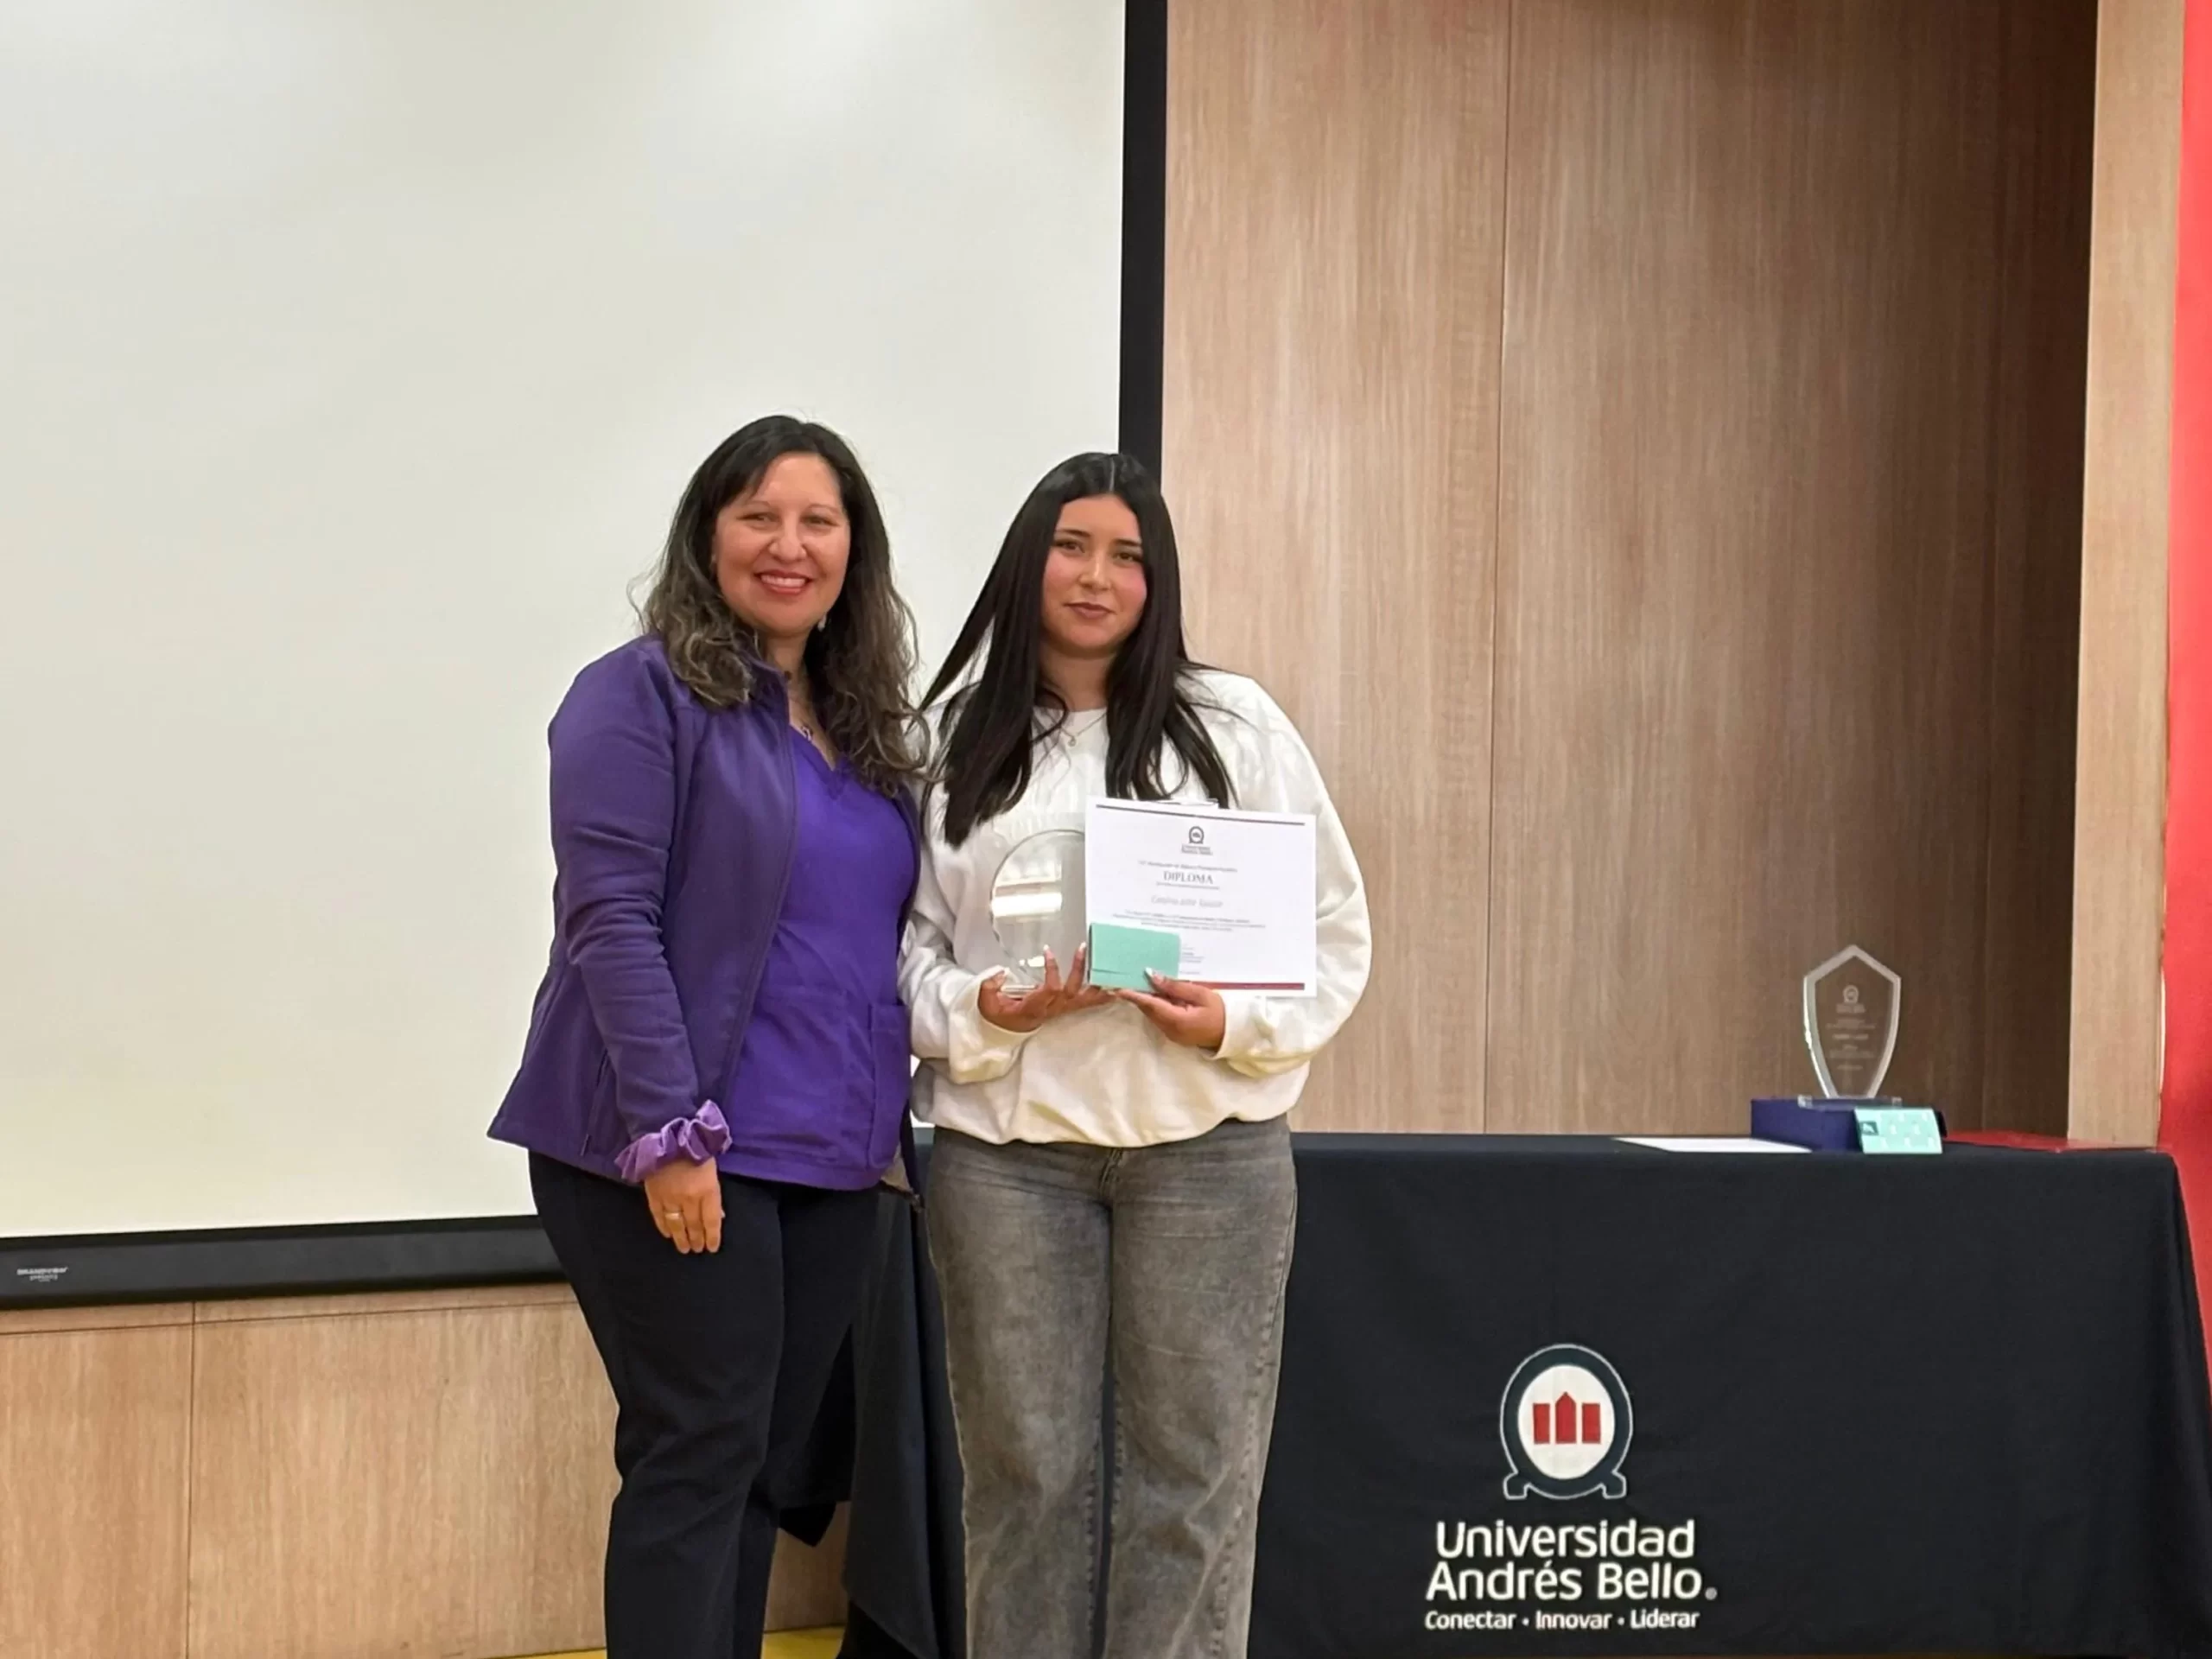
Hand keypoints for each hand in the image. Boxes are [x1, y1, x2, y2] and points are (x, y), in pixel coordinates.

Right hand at [643, 1157, 722, 1253]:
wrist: (667, 1133)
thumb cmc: (696, 1148)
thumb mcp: (713, 1170)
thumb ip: (714, 1195)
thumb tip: (718, 1216)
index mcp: (707, 1190)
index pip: (711, 1221)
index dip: (712, 1236)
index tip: (712, 1248)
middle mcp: (689, 1198)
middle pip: (694, 1226)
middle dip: (696, 1240)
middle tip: (697, 1250)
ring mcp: (670, 1197)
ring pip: (676, 1225)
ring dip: (681, 1239)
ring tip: (684, 1249)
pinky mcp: (654, 1194)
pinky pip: (659, 1216)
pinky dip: (663, 1227)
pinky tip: (668, 1235)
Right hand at [977, 947, 1112, 1033]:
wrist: (1009, 1028)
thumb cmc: (999, 1013)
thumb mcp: (987, 1002)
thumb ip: (990, 987)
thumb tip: (1000, 972)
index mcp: (1035, 1005)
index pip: (1050, 989)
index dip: (1052, 970)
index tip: (1049, 951)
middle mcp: (1052, 1008)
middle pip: (1071, 990)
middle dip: (1078, 969)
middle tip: (1083, 948)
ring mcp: (1062, 1009)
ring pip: (1084, 998)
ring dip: (1098, 984)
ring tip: (1110, 969)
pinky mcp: (1067, 1008)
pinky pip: (1087, 1003)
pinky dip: (1103, 996)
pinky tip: (1116, 989)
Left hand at [1117, 972, 1227, 1051]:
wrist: (1232, 1033)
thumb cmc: (1220, 1011)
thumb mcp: (1200, 994)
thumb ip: (1175, 987)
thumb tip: (1153, 977)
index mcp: (1177, 1020)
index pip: (1150, 1005)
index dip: (1134, 995)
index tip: (1119, 987)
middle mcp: (1170, 1030)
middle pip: (1148, 1011)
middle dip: (1137, 996)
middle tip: (1127, 979)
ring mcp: (1171, 1034)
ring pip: (1152, 1015)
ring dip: (1146, 1001)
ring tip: (1138, 982)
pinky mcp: (1174, 1034)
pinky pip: (1160, 1018)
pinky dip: (1155, 1006)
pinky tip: (1156, 994)